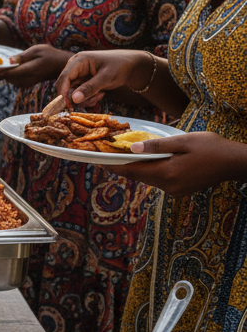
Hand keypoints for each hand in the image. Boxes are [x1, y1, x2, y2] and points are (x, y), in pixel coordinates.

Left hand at [0, 44, 70, 87]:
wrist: (60, 66)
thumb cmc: (50, 55)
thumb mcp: (37, 50)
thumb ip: (23, 56)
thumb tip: (9, 60)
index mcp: (27, 70)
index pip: (6, 73)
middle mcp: (24, 79)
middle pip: (2, 77)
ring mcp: (24, 82)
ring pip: (5, 79)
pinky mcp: (23, 83)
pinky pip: (10, 79)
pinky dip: (2, 74)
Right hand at [55, 49, 154, 106]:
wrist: (132, 65)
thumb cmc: (120, 66)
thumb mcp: (106, 78)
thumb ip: (89, 88)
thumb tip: (73, 100)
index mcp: (78, 61)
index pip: (64, 77)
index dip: (63, 92)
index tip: (69, 105)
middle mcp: (75, 66)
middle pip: (65, 86)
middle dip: (76, 97)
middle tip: (89, 103)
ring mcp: (79, 74)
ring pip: (72, 92)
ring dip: (84, 99)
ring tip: (99, 97)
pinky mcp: (84, 80)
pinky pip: (80, 93)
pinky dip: (88, 97)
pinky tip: (100, 95)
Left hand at [117, 131, 246, 195]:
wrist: (235, 163)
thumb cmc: (212, 148)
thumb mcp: (183, 141)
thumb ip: (157, 146)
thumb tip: (133, 148)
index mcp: (167, 174)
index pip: (132, 171)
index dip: (113, 165)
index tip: (97, 160)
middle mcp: (169, 186)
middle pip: (138, 175)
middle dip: (123, 165)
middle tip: (107, 154)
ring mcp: (175, 190)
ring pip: (148, 178)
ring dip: (137, 168)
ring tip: (124, 155)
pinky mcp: (181, 190)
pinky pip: (159, 180)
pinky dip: (150, 170)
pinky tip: (148, 161)